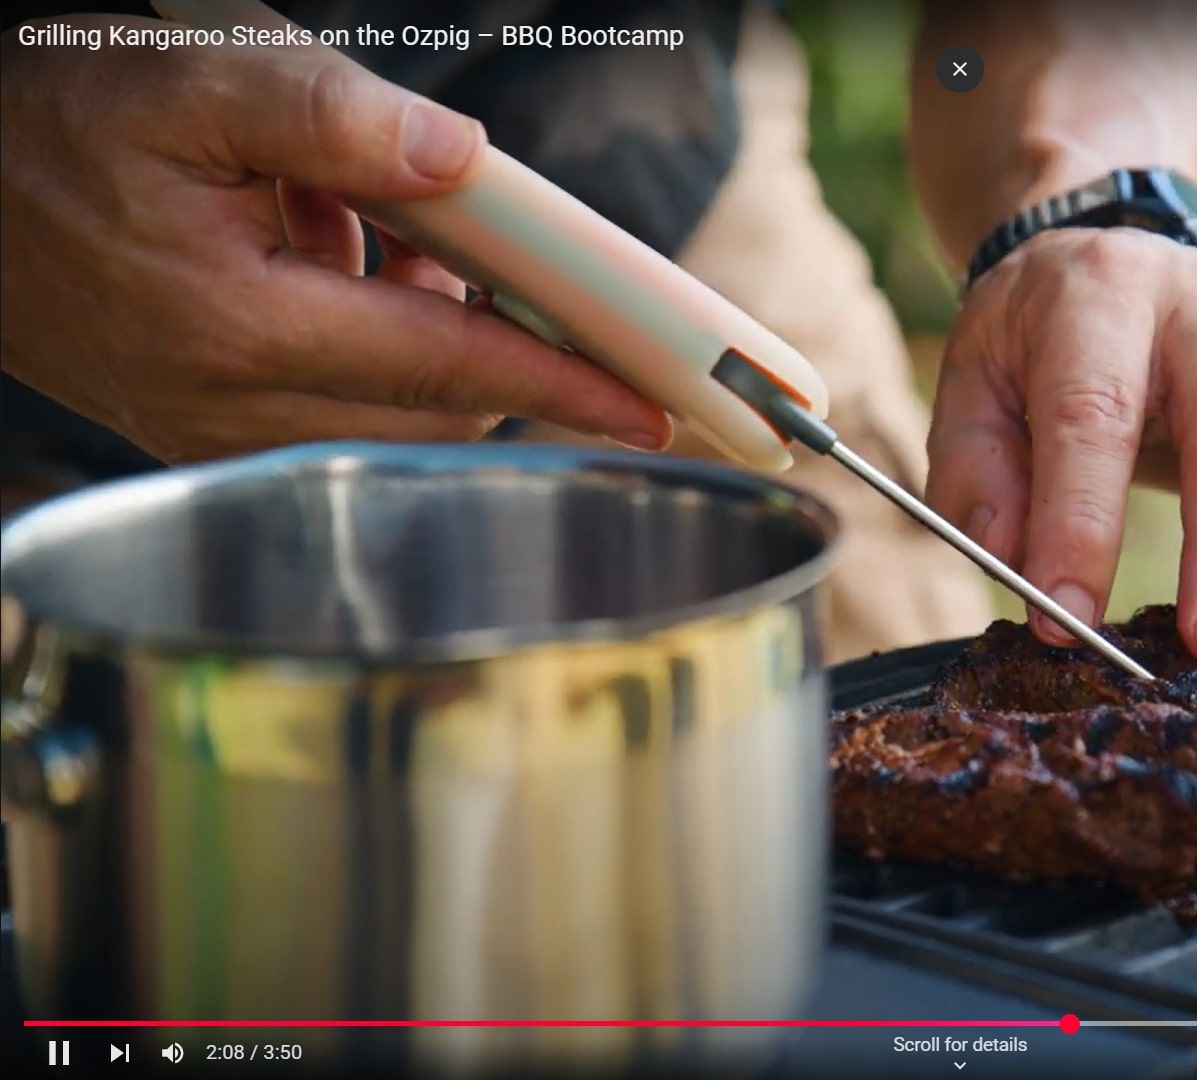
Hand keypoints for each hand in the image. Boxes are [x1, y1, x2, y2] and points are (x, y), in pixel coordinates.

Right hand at [0, 18, 670, 462]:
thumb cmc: (53, 128)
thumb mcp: (186, 83)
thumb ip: (331, 116)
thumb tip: (463, 159)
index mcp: (239, 327)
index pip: (445, 367)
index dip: (560, 384)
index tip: (645, 409)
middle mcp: (233, 406)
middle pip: (440, 405)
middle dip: (507, 347)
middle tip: (517, 265)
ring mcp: (219, 431)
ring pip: (398, 414)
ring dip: (434, 335)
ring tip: (377, 232)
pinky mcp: (211, 430)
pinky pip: (343, 409)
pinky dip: (377, 343)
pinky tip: (333, 257)